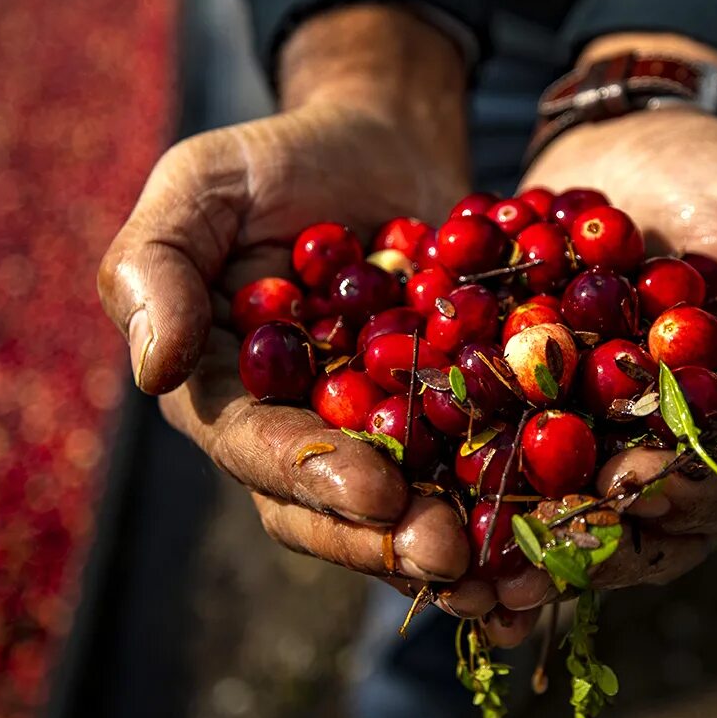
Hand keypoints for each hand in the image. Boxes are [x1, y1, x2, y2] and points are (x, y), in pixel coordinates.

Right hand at [97, 5, 488, 594]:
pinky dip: (516, 506)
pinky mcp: (451, 421)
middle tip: (452, 558)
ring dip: (461, 550)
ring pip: (410, 513)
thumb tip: (152, 369)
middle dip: (389, 539)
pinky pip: (479, 472)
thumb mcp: (202, 182)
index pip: (257, 449)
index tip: (375, 492)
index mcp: (226, 392)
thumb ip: (156, 263)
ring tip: (514, 577)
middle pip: (333, 509)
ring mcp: (378, 436)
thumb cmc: (279, 158)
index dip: (313, 477)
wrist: (383, 140)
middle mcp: (298, 432)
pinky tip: (564, 537)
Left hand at [484, 104, 716, 631]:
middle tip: (527, 554)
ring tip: (461, 563)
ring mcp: (586, 442)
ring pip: (555, 509)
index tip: (631, 485)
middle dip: (581, 544)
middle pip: (633, 524)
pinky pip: (486, 458)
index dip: (681, 495)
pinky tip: (414, 498)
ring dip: (509, 543)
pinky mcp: (516, 412)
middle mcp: (664, 459)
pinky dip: (454, 484)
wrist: (635, 138)